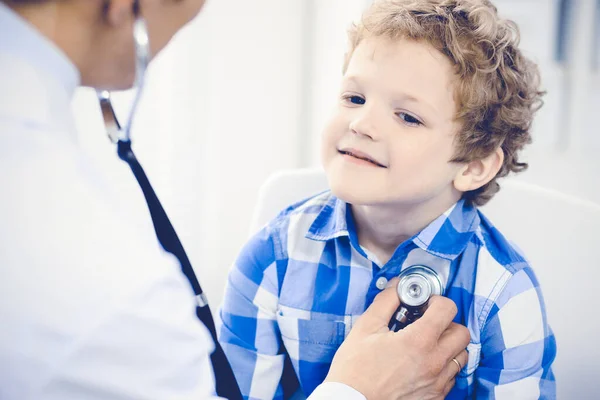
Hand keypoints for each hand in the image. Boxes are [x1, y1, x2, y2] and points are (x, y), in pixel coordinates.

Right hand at [325, 279, 469, 399]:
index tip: (425, 304)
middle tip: (428, 323)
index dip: (436, 301)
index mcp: (418, 342)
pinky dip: (442, 367)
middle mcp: (434, 363)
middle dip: (447, 323)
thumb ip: (386, 301)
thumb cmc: (355, 369)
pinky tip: (422, 363)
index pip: (447, 309)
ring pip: (460, 356)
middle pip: (462, 334)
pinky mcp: (434, 398)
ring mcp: (437, 384)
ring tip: (426, 344)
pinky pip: (451, 377)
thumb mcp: (366, 327)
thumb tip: (398, 286)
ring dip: (448, 346)